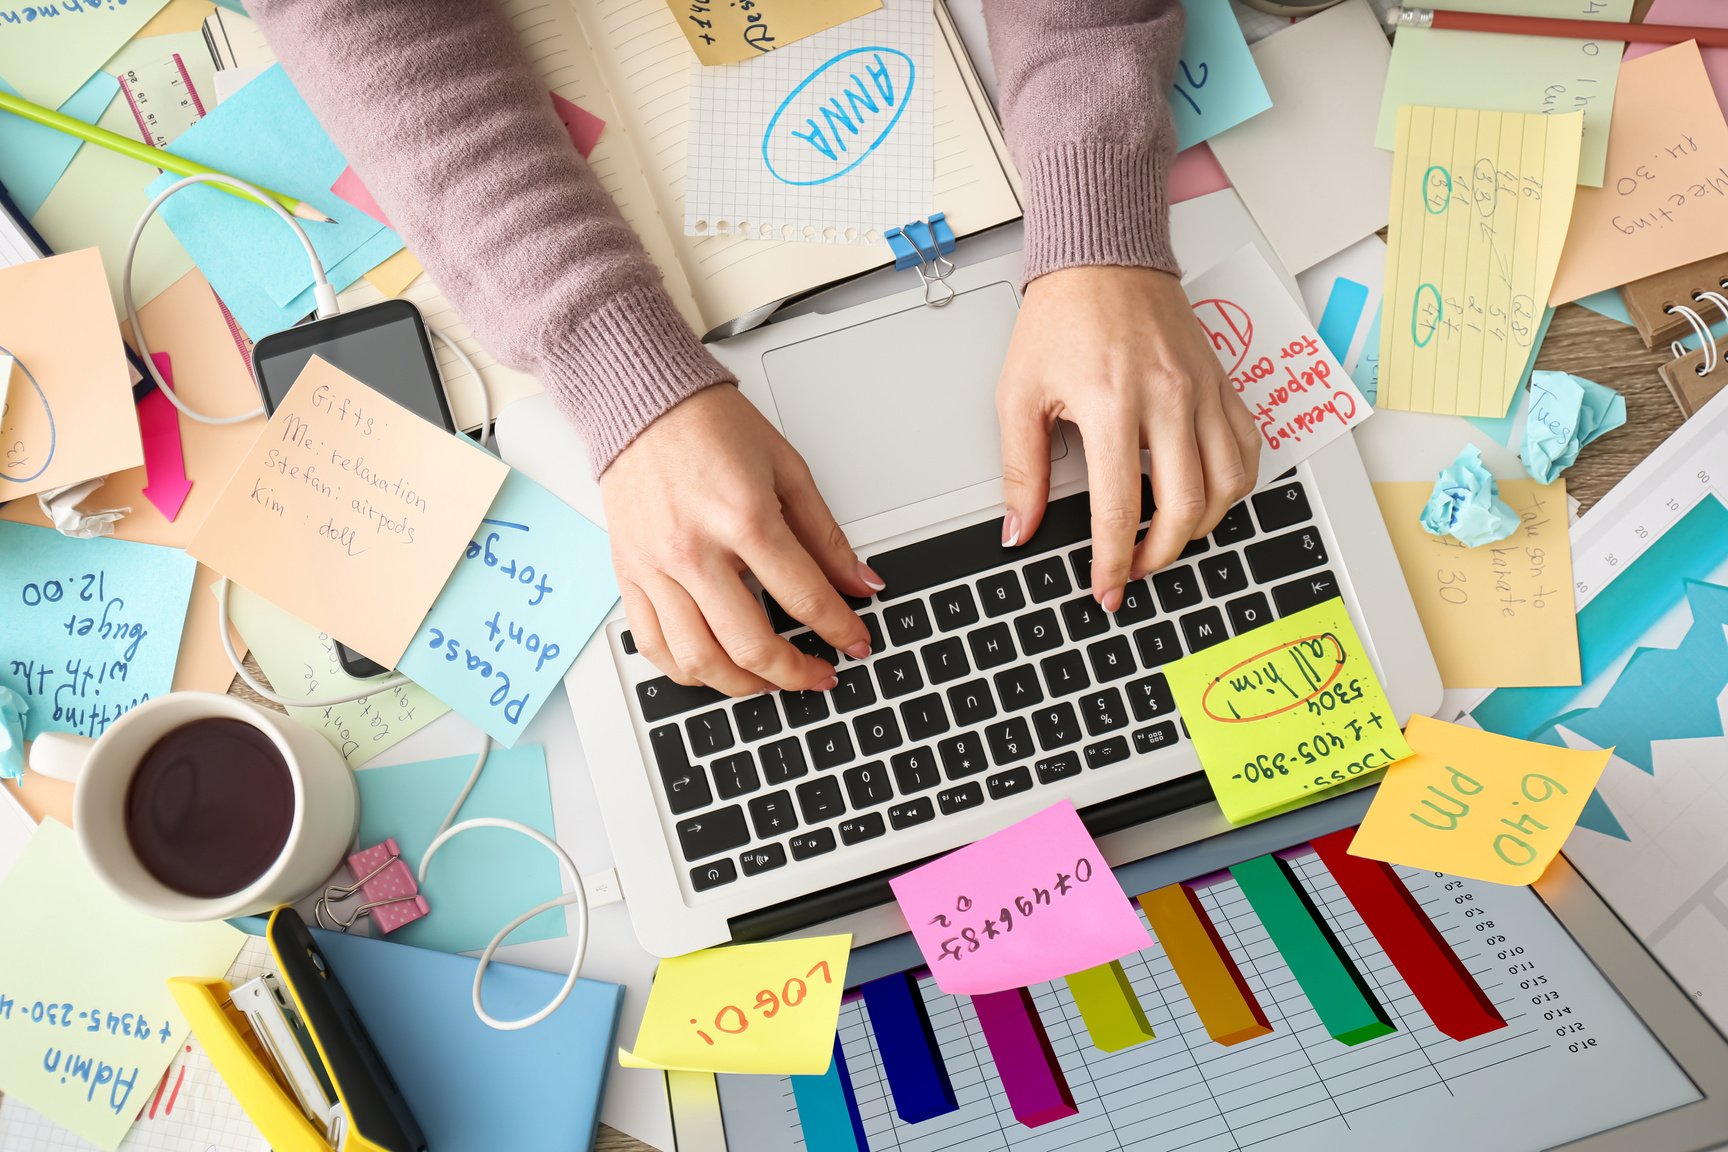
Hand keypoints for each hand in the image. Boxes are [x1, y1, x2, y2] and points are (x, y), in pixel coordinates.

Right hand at [601, 385, 880, 696]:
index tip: (856, 643)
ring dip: (742, 686)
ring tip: (769, 682)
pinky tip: (713, 668)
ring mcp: (655, 568)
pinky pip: (653, 646)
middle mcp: (694, 551)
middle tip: (818, 676)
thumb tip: (860, 583)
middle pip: (750, 644)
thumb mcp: (787, 470)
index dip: (839, 630)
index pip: (803, 597)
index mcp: (743, 518)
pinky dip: (686, 670)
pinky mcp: (628, 575)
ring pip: (699, 659)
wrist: (644, 403)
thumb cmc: (711, 427)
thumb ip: (825, 535)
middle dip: (796, 673)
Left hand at [997, 265, 1259, 609]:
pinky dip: (1234, 485)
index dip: (1112, 560)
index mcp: (1112, 402)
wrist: (1104, 255)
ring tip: (1168, 537)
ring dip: (1202, 526)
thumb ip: (1020, 469)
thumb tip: (1019, 529)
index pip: (1121, 507)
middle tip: (1134, 570)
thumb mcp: (1019, 393)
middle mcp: (1167, 398)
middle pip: (1186, 507)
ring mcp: (1203, 391)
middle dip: (1160, 555)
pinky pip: (1248, 448)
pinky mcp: (1223, 383)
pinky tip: (1206, 496)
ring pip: (1229, 486)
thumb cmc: (1062, 316)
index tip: (1105, 586)